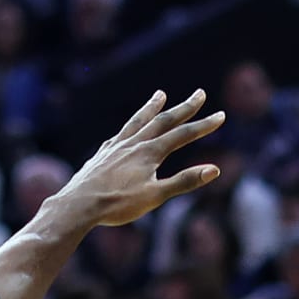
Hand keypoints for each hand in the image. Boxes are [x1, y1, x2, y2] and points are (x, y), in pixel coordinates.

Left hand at [51, 89, 224, 227]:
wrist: (78, 205)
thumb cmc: (117, 204)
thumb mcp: (155, 196)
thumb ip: (184, 181)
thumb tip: (214, 169)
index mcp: (149, 152)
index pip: (183, 134)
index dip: (203, 125)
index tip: (221, 115)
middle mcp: (133, 143)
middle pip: (163, 120)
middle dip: (184, 108)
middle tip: (200, 93)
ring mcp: (116, 146)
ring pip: (138, 121)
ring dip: (152, 107)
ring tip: (160, 94)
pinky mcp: (102, 154)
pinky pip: (120, 134)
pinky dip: (130, 127)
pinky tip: (129, 130)